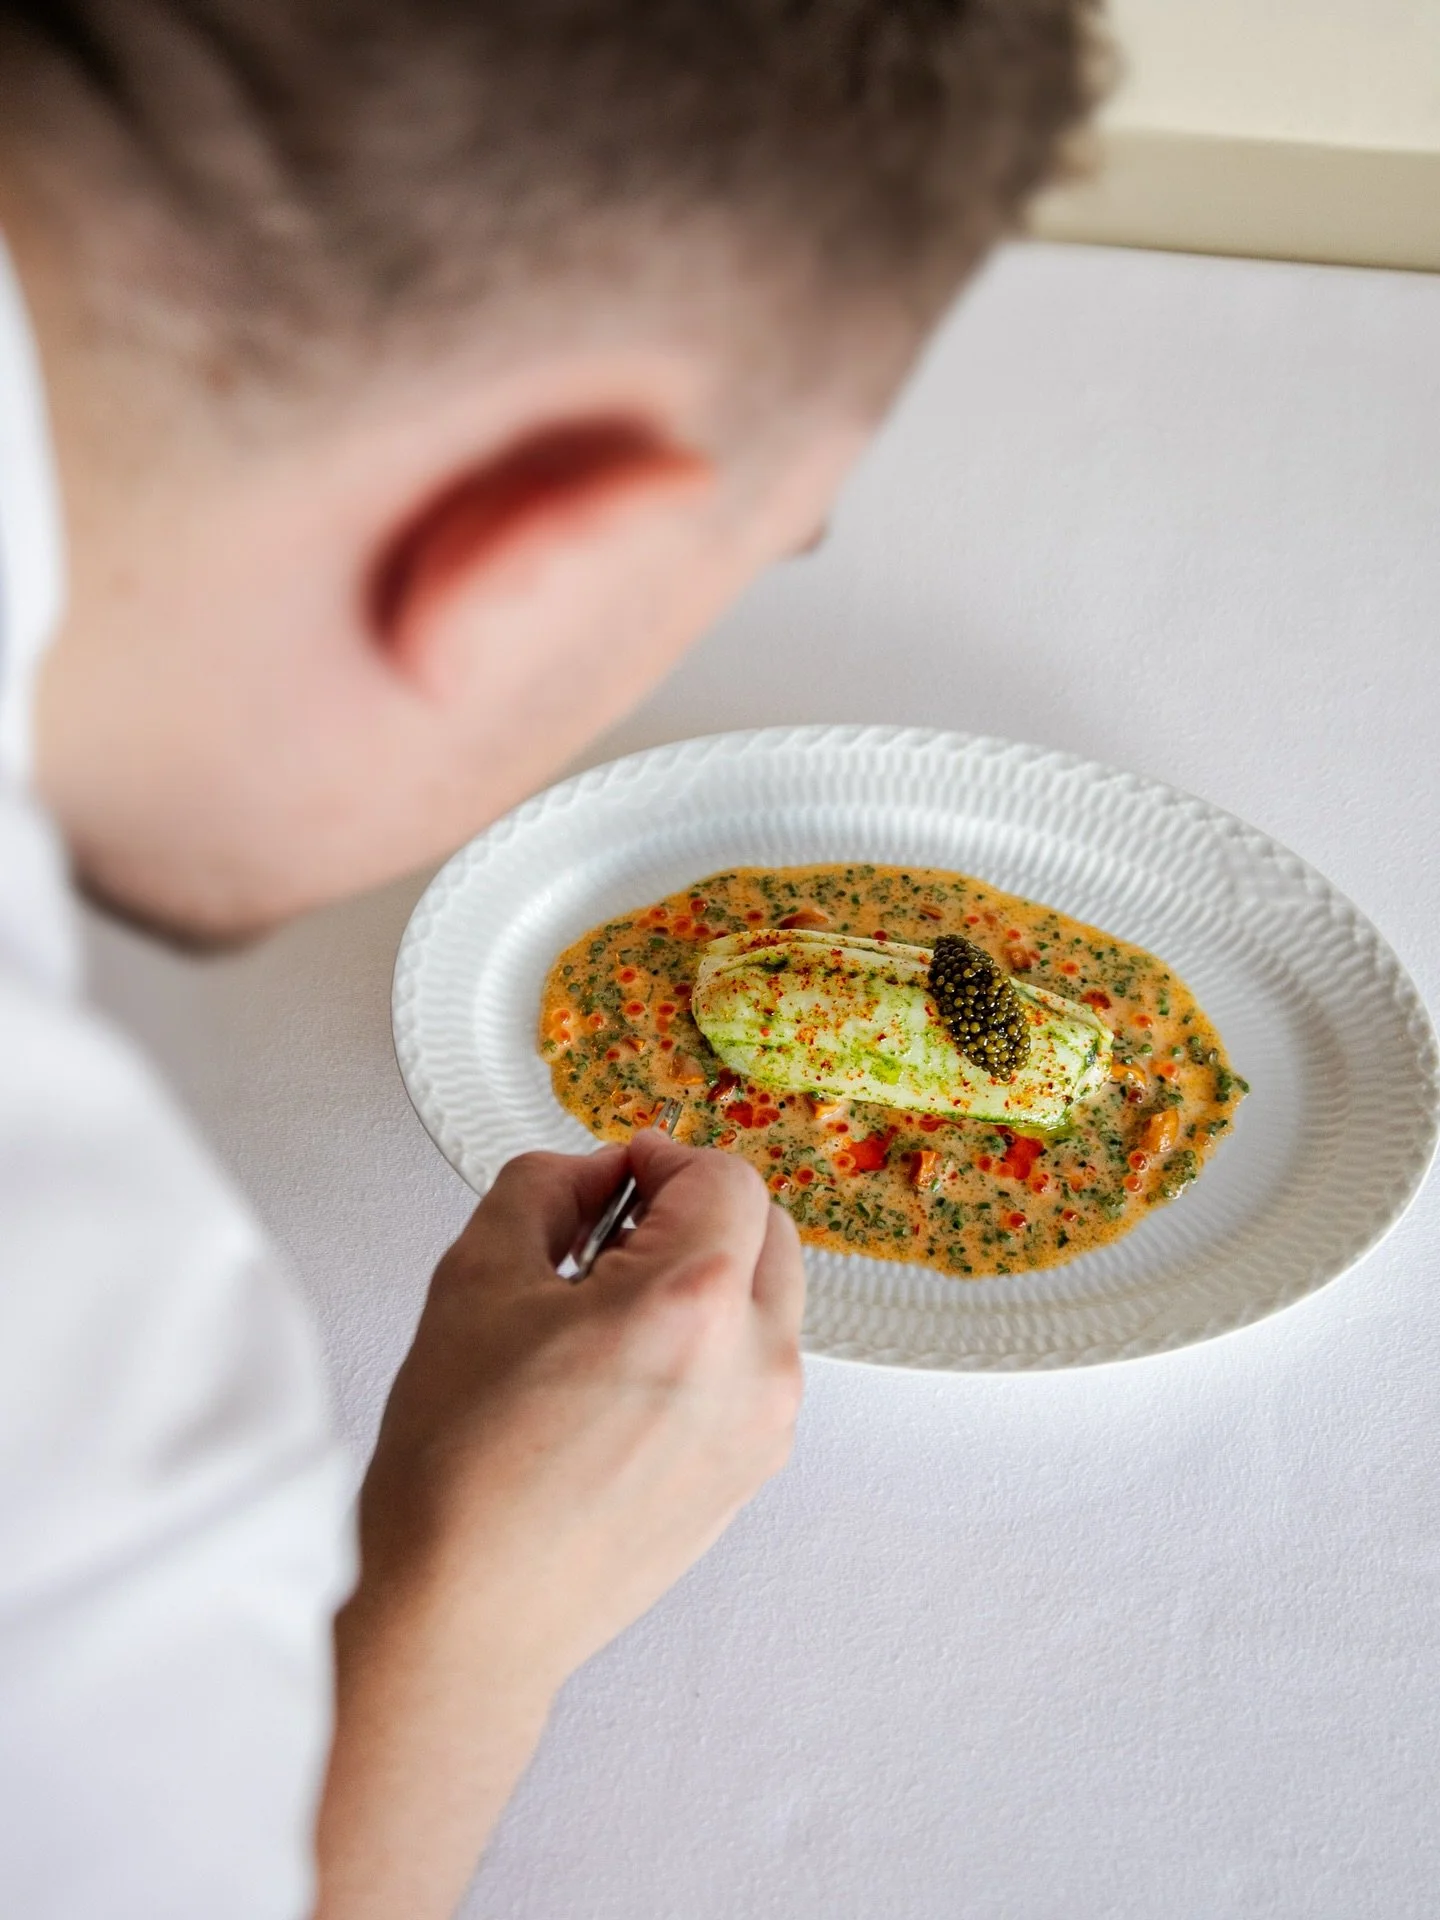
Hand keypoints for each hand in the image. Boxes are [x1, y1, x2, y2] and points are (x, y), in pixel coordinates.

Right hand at [316, 1132, 804, 1919]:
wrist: (466, 1617)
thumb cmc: (461, 1468)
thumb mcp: (474, 1277)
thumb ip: (542, 1188)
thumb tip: (592, 1173)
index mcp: (692, 1301)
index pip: (724, 1176)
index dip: (661, 1158)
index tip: (616, 1174)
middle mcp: (753, 1364)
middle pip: (766, 1230)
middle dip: (696, 1210)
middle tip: (614, 1230)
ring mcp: (763, 1428)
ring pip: (768, 1301)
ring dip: (709, 1276)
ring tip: (609, 1310)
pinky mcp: (752, 1474)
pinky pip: (755, 1370)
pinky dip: (712, 1344)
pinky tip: (626, 1374)